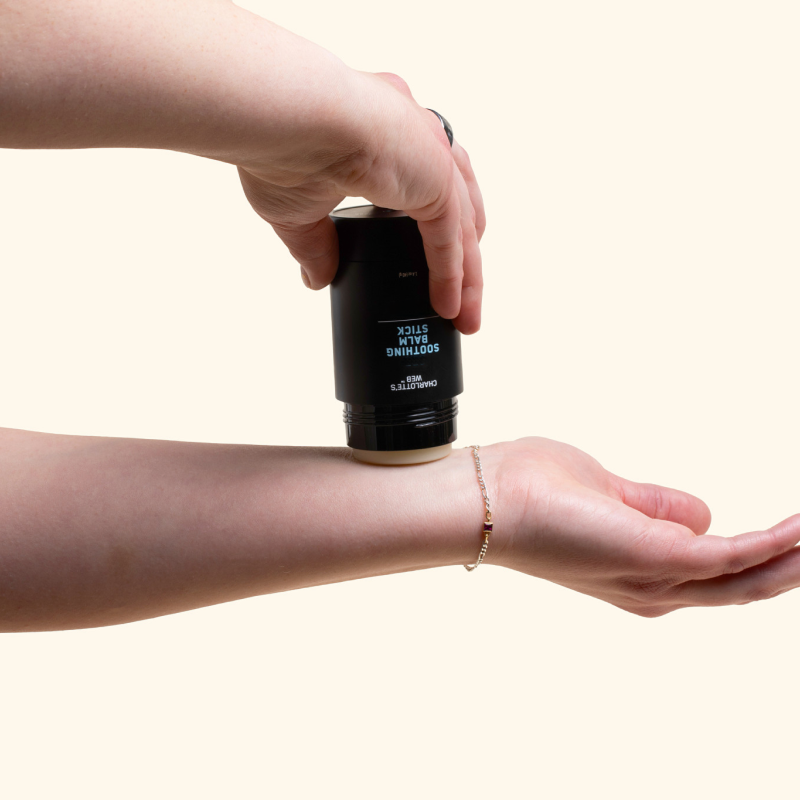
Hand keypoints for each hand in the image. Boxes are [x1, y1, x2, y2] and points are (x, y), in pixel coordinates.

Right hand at [237, 69, 484, 333]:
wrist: (287, 119)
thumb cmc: (279, 144)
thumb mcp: (296, 209)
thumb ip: (315, 245)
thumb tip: (316, 279)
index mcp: (383, 131)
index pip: (421, 180)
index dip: (430, 225)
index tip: (425, 268)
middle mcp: (414, 136)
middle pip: (456, 207)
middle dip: (463, 258)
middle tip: (458, 301)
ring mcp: (430, 153)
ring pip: (462, 226)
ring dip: (467, 278)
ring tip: (462, 319)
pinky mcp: (436, 177)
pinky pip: (452, 239)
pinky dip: (451, 276)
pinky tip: (447, 308)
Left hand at [490, 438, 799, 614]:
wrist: (488, 498)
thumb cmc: (531, 490)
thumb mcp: (608, 494)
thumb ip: (654, 506)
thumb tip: (703, 514)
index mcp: (639, 571)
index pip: (715, 573)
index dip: (760, 554)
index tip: (796, 531)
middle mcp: (652, 587)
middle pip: (742, 586)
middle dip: (791, 565)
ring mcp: (655, 578)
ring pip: (746, 580)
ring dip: (794, 558)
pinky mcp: (657, 558)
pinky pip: (733, 556)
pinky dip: (775, 543)